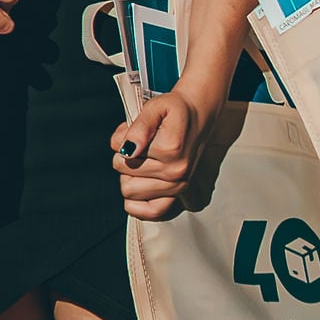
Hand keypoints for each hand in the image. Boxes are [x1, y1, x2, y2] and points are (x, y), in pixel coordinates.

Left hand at [111, 89, 211, 220]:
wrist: (198, 115)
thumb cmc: (174, 111)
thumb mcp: (155, 107)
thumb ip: (140, 126)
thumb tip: (127, 150)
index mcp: (170, 150)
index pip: (121, 153)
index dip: (121, 139)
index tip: (134, 131)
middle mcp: (176, 172)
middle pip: (122, 173)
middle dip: (123, 157)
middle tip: (139, 145)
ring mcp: (178, 186)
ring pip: (129, 191)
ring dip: (129, 175)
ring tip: (143, 159)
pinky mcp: (178, 195)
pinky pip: (149, 212)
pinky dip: (137, 204)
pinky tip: (139, 185)